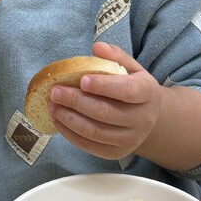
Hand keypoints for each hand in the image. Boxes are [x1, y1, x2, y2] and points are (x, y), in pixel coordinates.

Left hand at [47, 41, 161, 159]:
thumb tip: (97, 47)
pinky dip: (70, 133)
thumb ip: (115, 55)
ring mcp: (130, 139)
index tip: (82, 80)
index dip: (104, 86)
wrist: (148, 117)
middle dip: (76, 102)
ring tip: (52, 105)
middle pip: (106, 112)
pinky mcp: (116, 153)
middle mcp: (142, 119)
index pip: (128, 90)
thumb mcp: (131, 67)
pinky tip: (57, 120)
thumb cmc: (134, 87)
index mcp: (148, 93)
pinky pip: (90, 145)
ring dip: (69, 119)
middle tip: (55, 91)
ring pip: (95, 131)